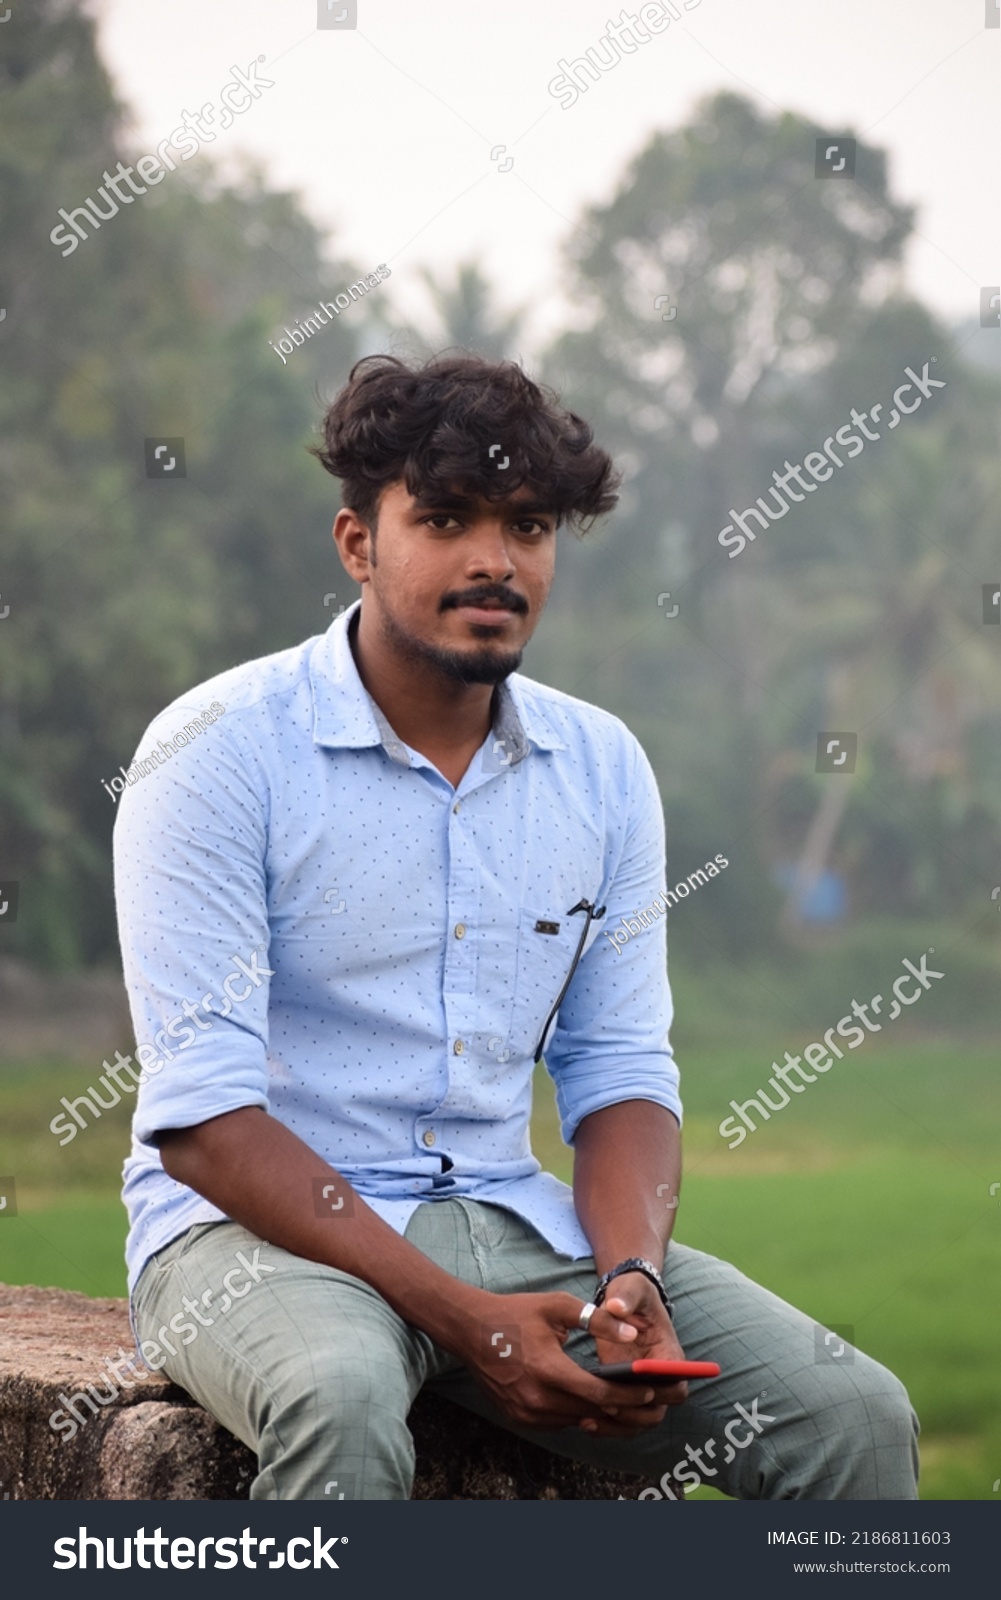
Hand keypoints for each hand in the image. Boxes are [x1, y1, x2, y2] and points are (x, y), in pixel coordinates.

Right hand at [460, 1289, 661, 1435]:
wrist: (470, 1329)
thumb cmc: (515, 1313)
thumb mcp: (557, 1306)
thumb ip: (598, 1320)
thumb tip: (632, 1333)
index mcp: (549, 1370)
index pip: (598, 1394)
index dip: (627, 1395)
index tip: (649, 1390)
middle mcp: (537, 1399)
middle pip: (590, 1412)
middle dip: (619, 1406)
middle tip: (643, 1398)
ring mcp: (525, 1413)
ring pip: (574, 1421)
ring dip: (596, 1412)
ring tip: (620, 1400)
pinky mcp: (517, 1418)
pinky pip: (555, 1422)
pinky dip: (572, 1414)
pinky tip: (585, 1401)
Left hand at [582, 1272, 687, 1436]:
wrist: (622, 1300)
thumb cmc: (632, 1294)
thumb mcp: (631, 1288)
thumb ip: (626, 1295)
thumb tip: (616, 1307)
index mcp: (668, 1354)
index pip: (678, 1386)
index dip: (664, 1394)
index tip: (639, 1387)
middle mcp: (659, 1378)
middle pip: (657, 1411)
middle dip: (634, 1414)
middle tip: (607, 1406)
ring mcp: (641, 1388)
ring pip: (638, 1421)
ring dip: (617, 1425)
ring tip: (587, 1420)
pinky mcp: (622, 1392)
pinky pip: (620, 1419)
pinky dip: (606, 1425)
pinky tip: (583, 1421)